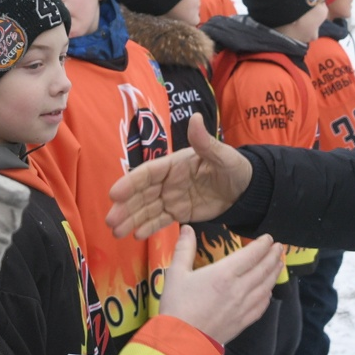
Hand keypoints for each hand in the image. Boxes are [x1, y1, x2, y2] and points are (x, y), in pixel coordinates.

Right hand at [106, 114, 252, 239]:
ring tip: (117, 233)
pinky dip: (148, 227)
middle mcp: (167, 181)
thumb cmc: (233, 167)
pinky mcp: (178, 212)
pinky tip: (136, 236)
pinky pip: (160, 221)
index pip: (147, 173)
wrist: (245, 189)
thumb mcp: (222, 155)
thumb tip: (195, 118)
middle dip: (125, 207)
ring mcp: (171, 197)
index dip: (130, 183)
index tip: (114, 194)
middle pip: (141, 194)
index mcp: (174, 164)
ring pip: (147, 209)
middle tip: (110, 221)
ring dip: (131, 220)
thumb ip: (205, 142)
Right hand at [156, 225, 279, 344]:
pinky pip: (262, 305)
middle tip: (279, 247)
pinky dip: (268, 294)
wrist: (183, 340)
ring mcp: (244, 306)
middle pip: (263, 269)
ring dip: (274, 273)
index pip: (251, 254)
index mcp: (224, 273)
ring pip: (266, 286)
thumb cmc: (178, 305)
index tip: (268, 238)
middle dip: (273, 256)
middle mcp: (239, 288)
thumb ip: (184, 249)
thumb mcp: (176, 273)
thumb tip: (187, 228)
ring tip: (279, 263)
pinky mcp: (244, 321)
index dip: (262, 245)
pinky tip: (268, 291)